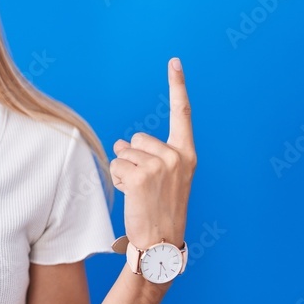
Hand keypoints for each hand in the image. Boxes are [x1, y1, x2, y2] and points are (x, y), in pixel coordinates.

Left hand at [109, 58, 196, 249]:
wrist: (160, 242)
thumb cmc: (159, 210)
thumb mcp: (163, 180)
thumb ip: (148, 156)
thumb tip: (120, 144)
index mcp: (188, 154)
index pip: (183, 113)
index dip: (178, 85)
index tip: (175, 61)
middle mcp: (178, 156)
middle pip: (138, 138)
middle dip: (133, 158)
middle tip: (144, 186)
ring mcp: (162, 165)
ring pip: (124, 152)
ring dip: (124, 171)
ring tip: (138, 193)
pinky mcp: (143, 174)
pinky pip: (116, 165)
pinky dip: (117, 179)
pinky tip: (132, 197)